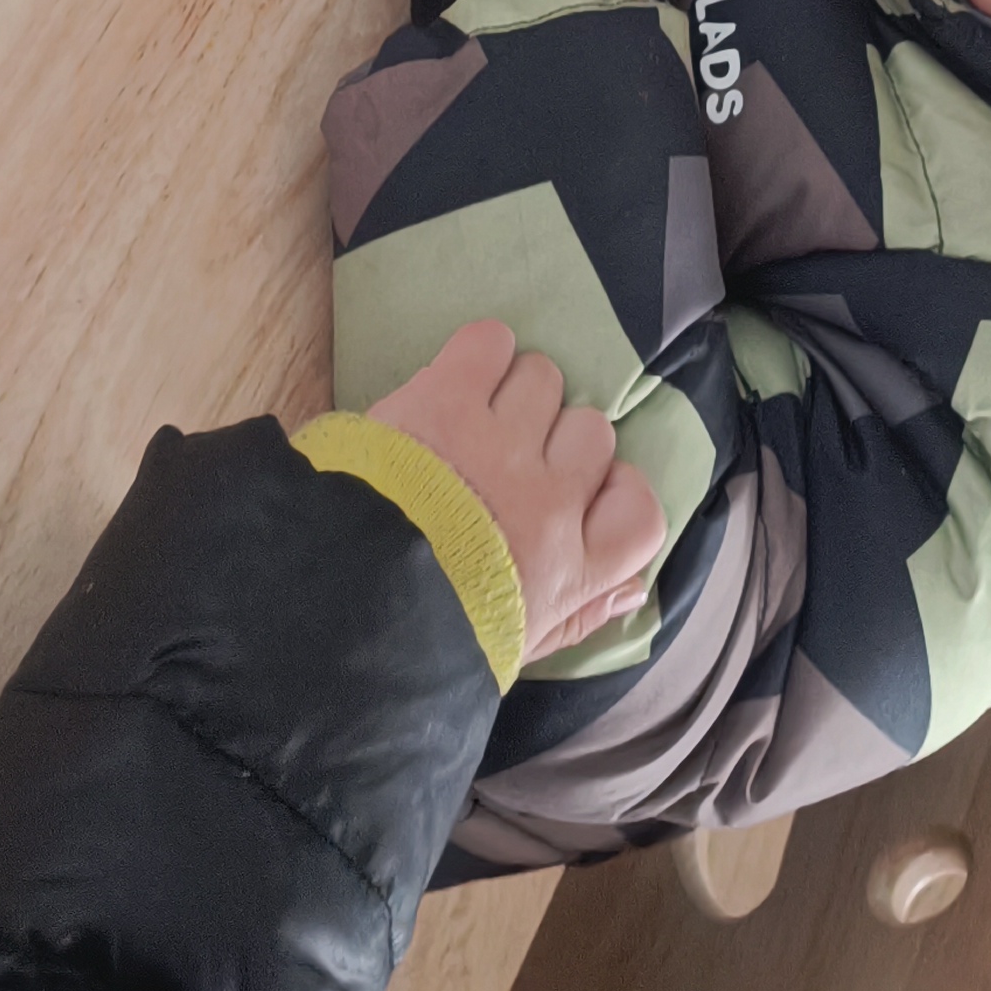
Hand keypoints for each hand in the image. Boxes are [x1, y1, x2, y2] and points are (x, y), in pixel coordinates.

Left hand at [370, 319, 665, 662]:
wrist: (347, 600)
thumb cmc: (433, 634)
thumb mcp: (517, 647)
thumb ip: (582, 616)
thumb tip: (638, 588)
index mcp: (571, 568)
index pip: (642, 510)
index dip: (618, 493)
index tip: (581, 496)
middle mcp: (550, 500)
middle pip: (592, 432)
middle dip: (554, 441)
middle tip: (509, 463)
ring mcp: (501, 444)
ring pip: (544, 380)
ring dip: (515, 394)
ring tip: (475, 422)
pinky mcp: (449, 399)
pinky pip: (492, 342)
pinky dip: (481, 352)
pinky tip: (460, 380)